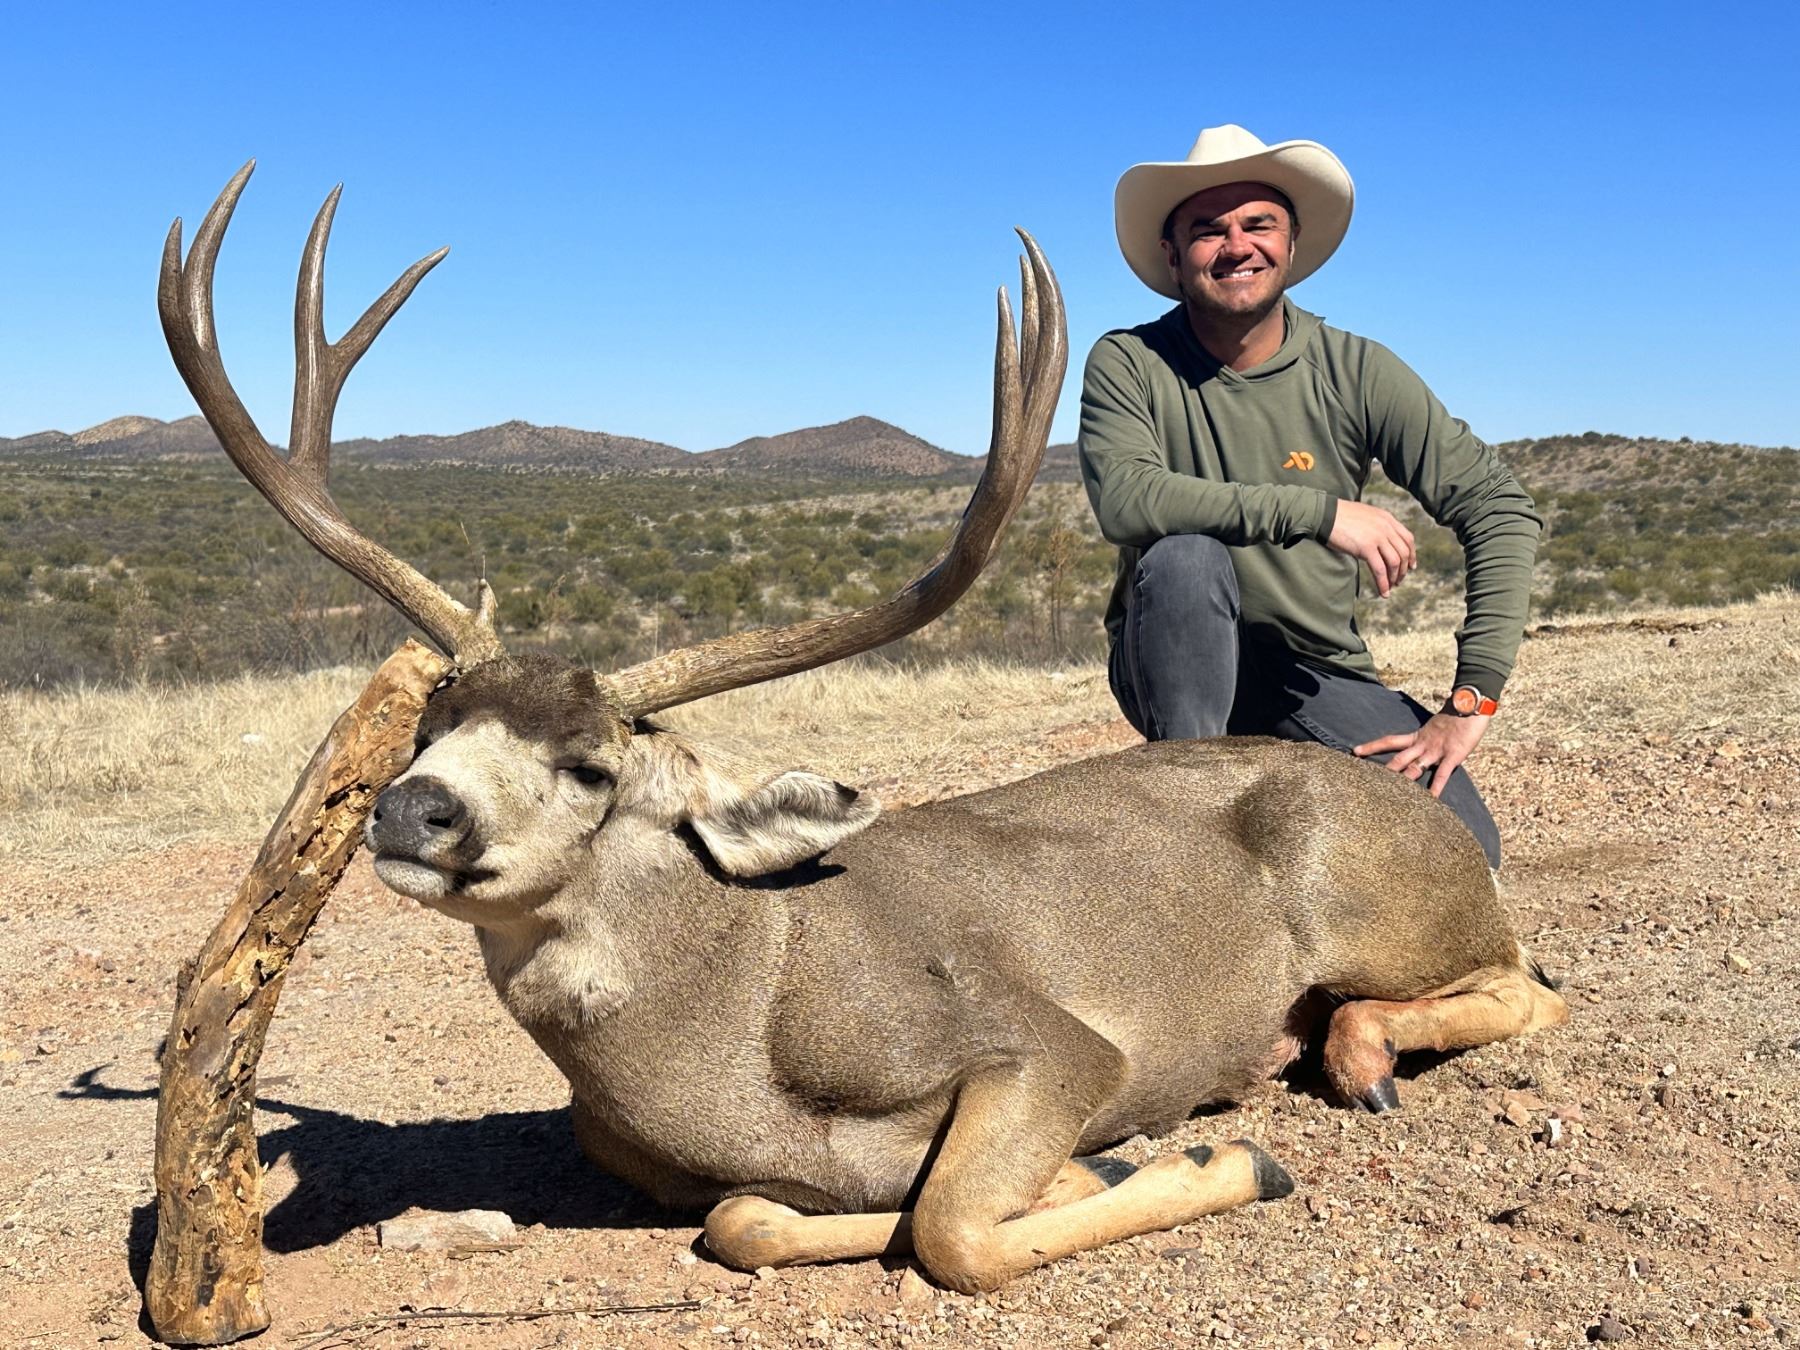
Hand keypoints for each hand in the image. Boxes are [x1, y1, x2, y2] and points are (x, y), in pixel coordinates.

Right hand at [1326, 500, 1416, 596]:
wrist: (1325, 514)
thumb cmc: (1339, 516)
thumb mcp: (1365, 516)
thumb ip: (1376, 526)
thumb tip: (1380, 542)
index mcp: (1387, 518)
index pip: (1408, 538)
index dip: (1412, 555)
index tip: (1411, 567)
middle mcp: (1386, 527)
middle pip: (1404, 552)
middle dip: (1403, 570)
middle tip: (1398, 581)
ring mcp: (1377, 537)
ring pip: (1395, 563)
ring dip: (1394, 578)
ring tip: (1390, 587)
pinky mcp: (1366, 548)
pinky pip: (1380, 570)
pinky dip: (1383, 583)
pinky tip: (1383, 592)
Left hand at [1354, 712, 1488, 797]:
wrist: (1472, 702)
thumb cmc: (1457, 713)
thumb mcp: (1436, 725)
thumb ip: (1429, 735)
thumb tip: (1423, 740)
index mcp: (1418, 736)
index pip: (1390, 741)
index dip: (1372, 746)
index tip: (1356, 751)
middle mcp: (1423, 744)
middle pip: (1398, 759)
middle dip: (1383, 770)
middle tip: (1365, 779)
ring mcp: (1437, 750)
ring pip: (1415, 768)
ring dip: (1403, 781)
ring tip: (1390, 795)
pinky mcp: (1453, 755)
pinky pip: (1442, 774)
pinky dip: (1436, 787)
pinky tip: (1431, 799)